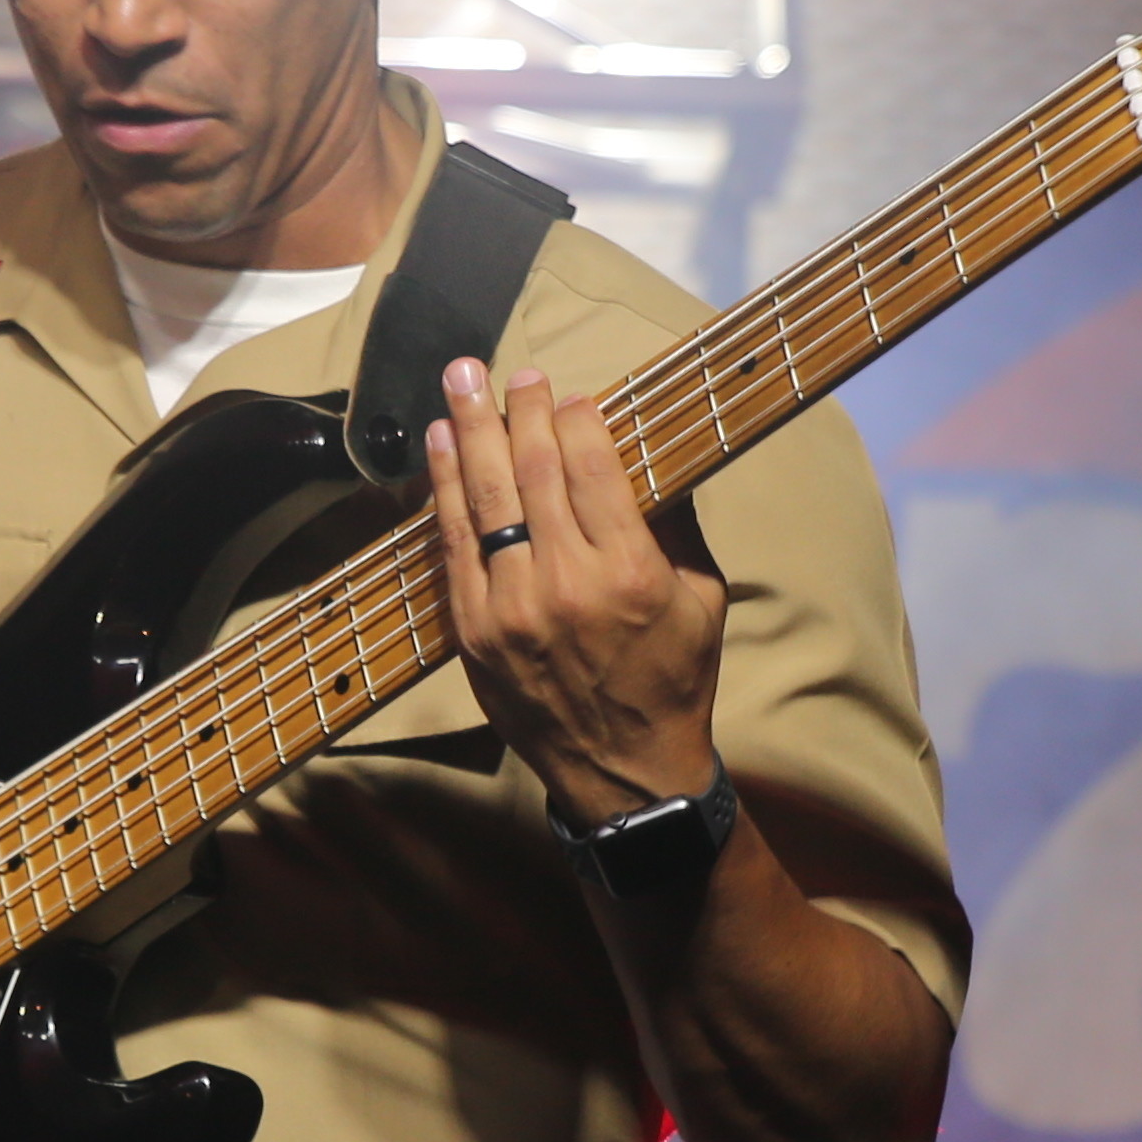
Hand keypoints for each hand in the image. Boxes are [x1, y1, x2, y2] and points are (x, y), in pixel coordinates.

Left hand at [421, 357, 725, 826]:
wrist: (624, 771)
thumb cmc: (673, 679)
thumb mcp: (703, 599)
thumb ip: (676, 526)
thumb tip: (648, 453)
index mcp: (632, 573)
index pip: (590, 467)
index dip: (573, 418)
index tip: (567, 394)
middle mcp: (567, 585)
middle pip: (532, 471)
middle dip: (517, 410)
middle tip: (509, 370)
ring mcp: (511, 610)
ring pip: (483, 499)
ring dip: (467, 433)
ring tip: (458, 381)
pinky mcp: (472, 632)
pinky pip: (452, 546)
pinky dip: (442, 490)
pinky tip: (438, 448)